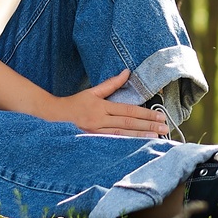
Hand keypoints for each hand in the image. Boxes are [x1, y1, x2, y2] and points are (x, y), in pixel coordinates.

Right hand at [49, 70, 169, 136]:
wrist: (53, 117)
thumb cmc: (74, 103)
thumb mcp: (92, 91)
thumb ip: (111, 83)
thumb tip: (126, 72)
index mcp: (101, 107)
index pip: (128, 111)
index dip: (145, 114)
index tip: (160, 115)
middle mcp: (100, 121)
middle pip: (128, 124)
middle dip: (147, 126)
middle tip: (164, 127)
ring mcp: (96, 133)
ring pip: (122, 135)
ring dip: (140, 136)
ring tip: (156, 137)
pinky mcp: (92, 141)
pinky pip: (112, 143)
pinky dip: (126, 145)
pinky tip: (137, 146)